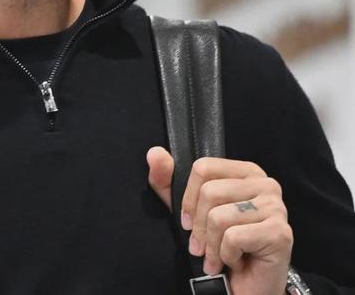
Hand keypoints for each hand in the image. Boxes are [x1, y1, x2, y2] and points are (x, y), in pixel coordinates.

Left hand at [147, 147, 292, 294]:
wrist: (247, 287)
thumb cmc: (218, 244)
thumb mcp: (187, 209)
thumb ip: (168, 180)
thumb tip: (154, 153)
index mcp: (246, 171)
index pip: (203, 167)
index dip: (188, 198)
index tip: (187, 221)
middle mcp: (266, 184)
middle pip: (211, 192)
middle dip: (199, 227)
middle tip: (199, 247)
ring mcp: (276, 208)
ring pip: (220, 216)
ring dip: (211, 245)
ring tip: (215, 256)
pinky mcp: (280, 234)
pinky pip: (233, 238)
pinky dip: (226, 255)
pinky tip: (232, 262)